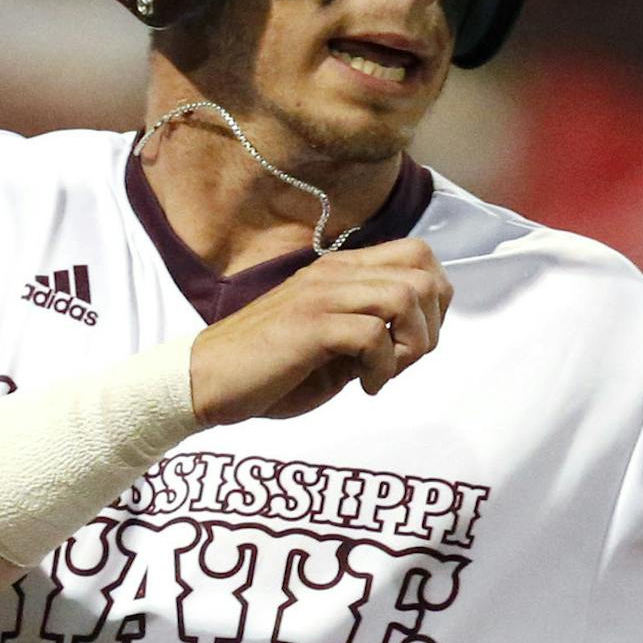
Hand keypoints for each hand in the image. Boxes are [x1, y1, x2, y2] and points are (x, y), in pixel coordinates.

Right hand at [188, 240, 450, 425]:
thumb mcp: (335, 344)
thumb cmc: (272, 368)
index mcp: (342, 271)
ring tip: (383, 372)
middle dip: (431, 324)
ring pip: (405, 297)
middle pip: (423, 272)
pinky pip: (373, 334)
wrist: (207, 379)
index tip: (411, 342)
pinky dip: (382, 368)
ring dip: (410, 345)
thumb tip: (419, 337)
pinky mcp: (310, 324)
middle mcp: (335, 273)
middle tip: (403, 359)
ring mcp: (322, 295)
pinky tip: (364, 386)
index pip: (419, 256)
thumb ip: (373, 331)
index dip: (435, 302)